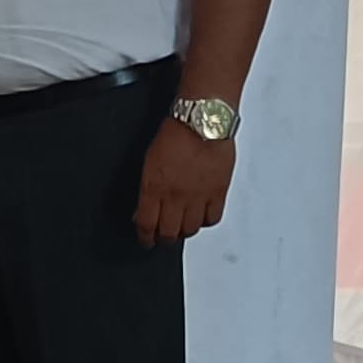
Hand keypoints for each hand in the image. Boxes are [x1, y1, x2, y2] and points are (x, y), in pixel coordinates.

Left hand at [133, 120, 236, 245]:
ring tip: (182, 226)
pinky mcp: (218, 192)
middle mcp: (176, 196)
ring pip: (191, 229)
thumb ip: (148, 188)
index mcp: (154, 188)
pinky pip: (213, 218)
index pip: (147, 224)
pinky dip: (206, 221)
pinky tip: (202, 216)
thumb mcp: (149, 161)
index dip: (145, 237)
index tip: (146, 240)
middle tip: (163, 237)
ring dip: (184, 231)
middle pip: (169, 232)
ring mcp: (198, 196)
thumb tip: (144, 207)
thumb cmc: (175, 133)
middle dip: (163, 238)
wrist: (201, 122)